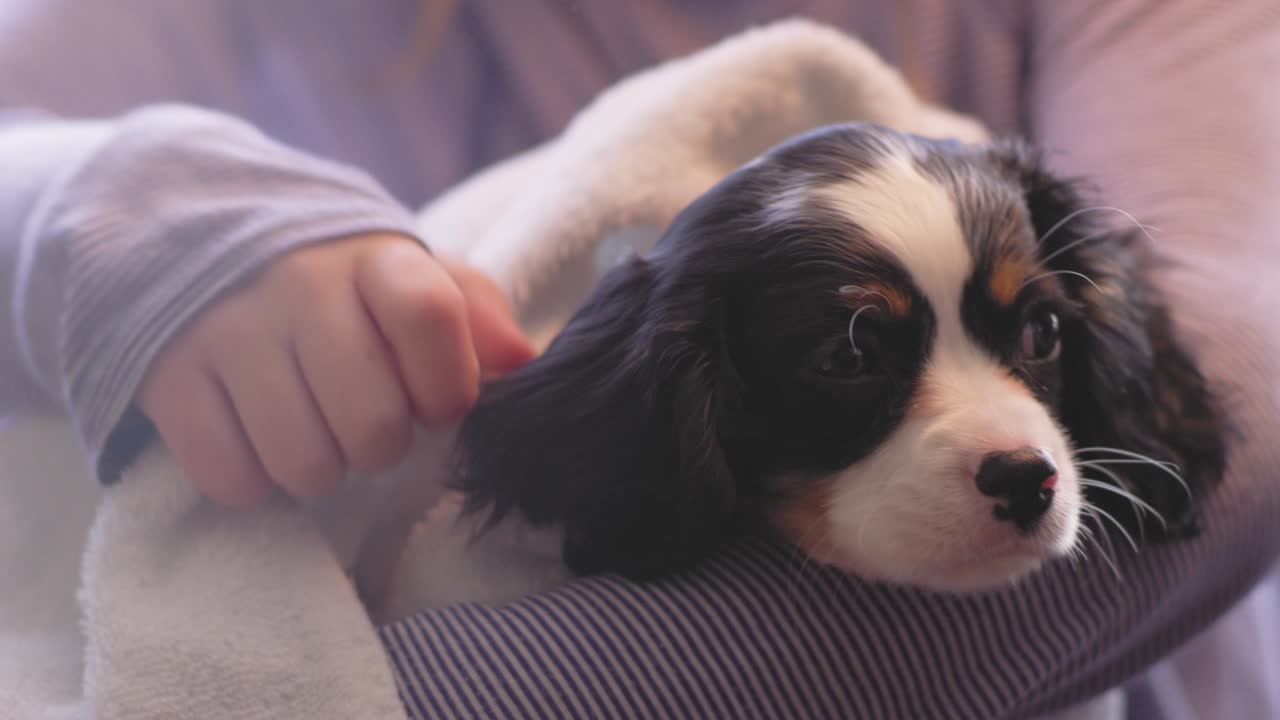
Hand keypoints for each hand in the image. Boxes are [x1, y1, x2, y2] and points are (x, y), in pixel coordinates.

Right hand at [137, 233, 534, 506]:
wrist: (201, 237)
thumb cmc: (339, 281)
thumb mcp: (411, 276)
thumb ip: (474, 311)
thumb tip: (522, 359)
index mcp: (374, 259)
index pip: (430, 317)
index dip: (448, 384)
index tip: (440, 402)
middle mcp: (298, 287)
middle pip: (372, 420)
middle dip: (383, 445)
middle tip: (368, 422)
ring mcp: (227, 331)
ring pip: (302, 462)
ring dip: (319, 468)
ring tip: (314, 430)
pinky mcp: (169, 377)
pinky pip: (230, 475)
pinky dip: (253, 479)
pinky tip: (258, 437)